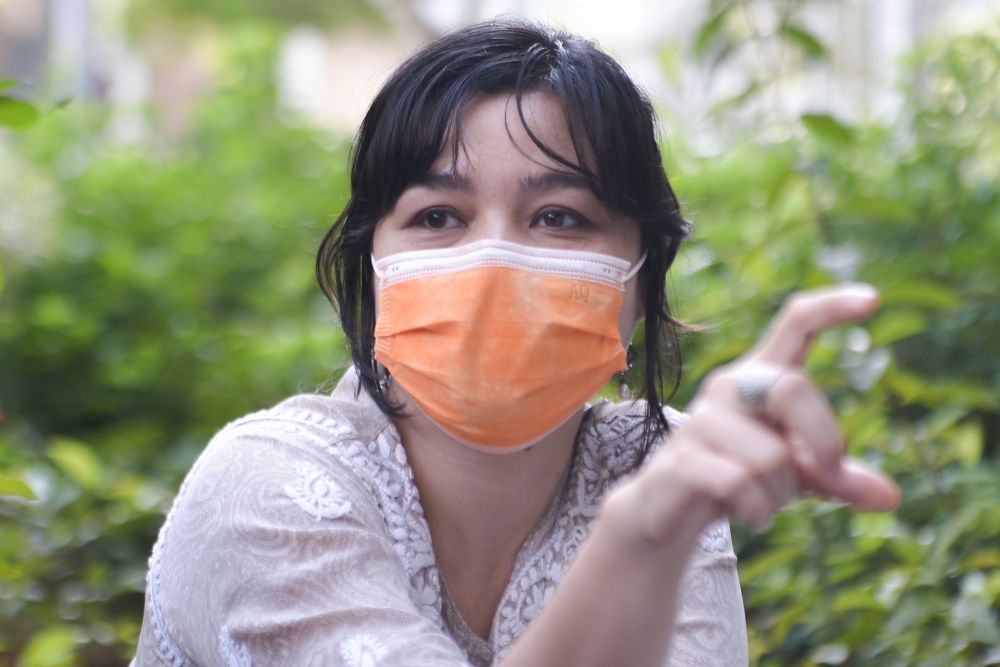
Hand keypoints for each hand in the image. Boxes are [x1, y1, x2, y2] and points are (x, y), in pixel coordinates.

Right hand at [614, 283, 900, 550]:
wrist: (664, 512)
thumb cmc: (736, 479)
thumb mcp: (794, 476)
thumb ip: (838, 479)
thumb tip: (890, 497)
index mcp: (760, 377)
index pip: (795, 324)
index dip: (831, 309)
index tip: (873, 299)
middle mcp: (730, 387)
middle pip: (791, 388)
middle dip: (824, 442)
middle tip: (827, 476)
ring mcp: (700, 421)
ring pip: (772, 457)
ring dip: (781, 494)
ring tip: (763, 501)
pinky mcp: (682, 460)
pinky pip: (742, 485)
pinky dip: (758, 511)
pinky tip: (749, 516)